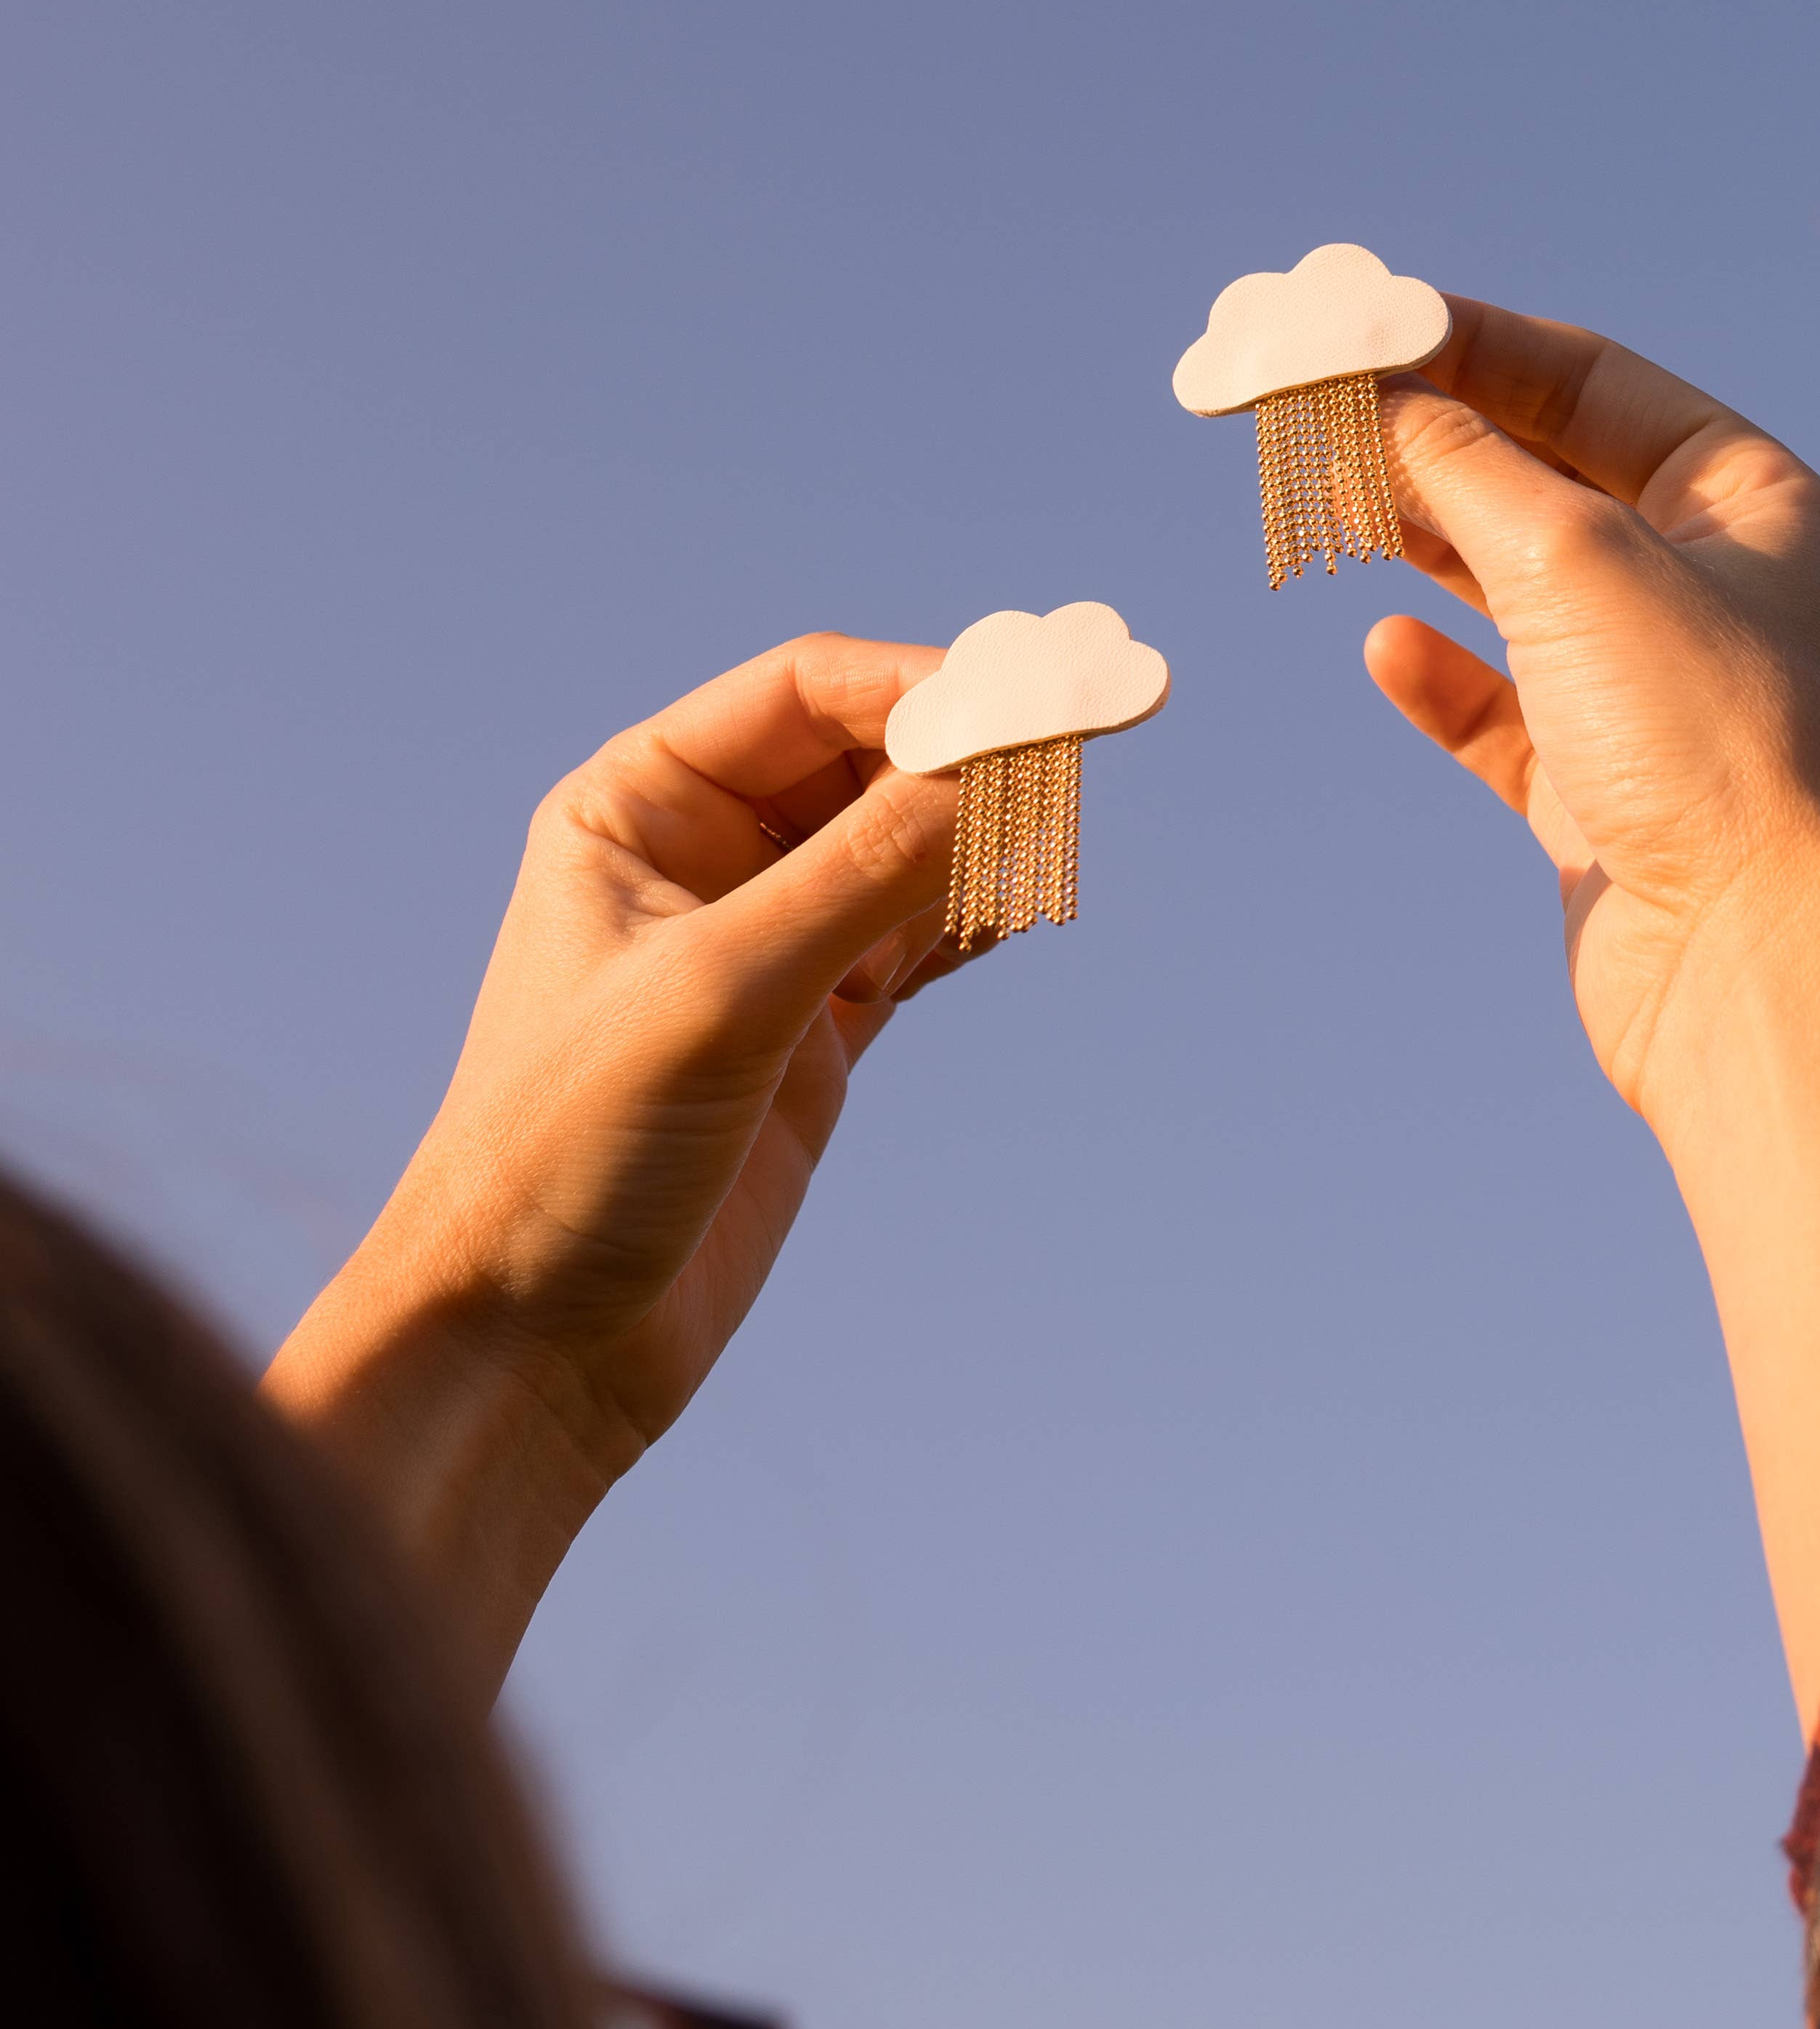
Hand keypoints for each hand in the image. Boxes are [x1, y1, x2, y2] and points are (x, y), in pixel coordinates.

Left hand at [268, 632, 975, 1681]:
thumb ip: (859, 876)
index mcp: (635, 807)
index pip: (808, 694)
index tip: (1041, 692)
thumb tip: (994, 768)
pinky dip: (976, 916)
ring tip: (1063, 839)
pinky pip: (917, 940)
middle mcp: (699, 859)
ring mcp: (764, 948)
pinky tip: (1028, 901)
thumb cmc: (568, 1148)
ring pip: (905, 850)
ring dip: (986, 836)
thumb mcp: (719, 993)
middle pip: (870, 760)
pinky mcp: (812, 1035)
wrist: (531, 1344)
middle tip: (1079, 757)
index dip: (927, 684)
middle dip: (970, 756)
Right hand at [1366, 299, 1819, 1112]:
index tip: (1350, 326)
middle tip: (1305, 408)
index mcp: (1752, 503)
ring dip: (1419, 543)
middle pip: (1544, 477)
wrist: (1758, 968)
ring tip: (1324, 503)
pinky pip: (1506, 715)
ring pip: (1514, 590)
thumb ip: (1465, 466)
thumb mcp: (1573, 559)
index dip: (1466, 345)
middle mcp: (1715, 590)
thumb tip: (1383, 398)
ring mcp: (1660, 696)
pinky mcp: (1606, 799)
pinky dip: (1443, 676)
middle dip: (1427, 439)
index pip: (1590, 381)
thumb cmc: (1709, 742)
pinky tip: (1385, 649)